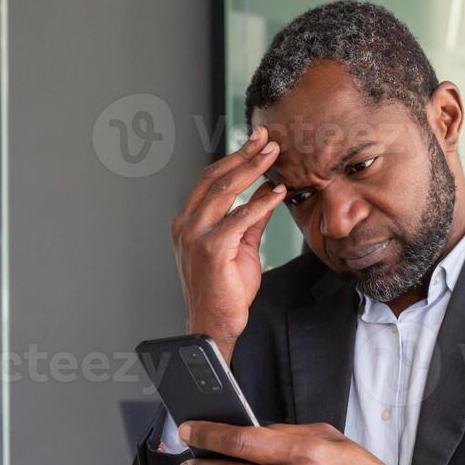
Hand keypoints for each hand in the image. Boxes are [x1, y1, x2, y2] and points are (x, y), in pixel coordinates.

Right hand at [171, 126, 287, 363]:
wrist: (214, 324)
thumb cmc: (224, 290)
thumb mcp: (239, 247)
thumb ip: (251, 220)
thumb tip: (267, 193)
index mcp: (187, 221)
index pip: (210, 180)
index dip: (234, 158)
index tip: (256, 142)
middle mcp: (186, 224)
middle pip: (216, 178)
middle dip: (244, 155)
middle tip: (267, 139)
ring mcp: (195, 236)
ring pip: (225, 191)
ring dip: (252, 169)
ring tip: (274, 155)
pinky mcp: (212, 249)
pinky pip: (240, 218)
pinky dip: (261, 203)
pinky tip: (278, 193)